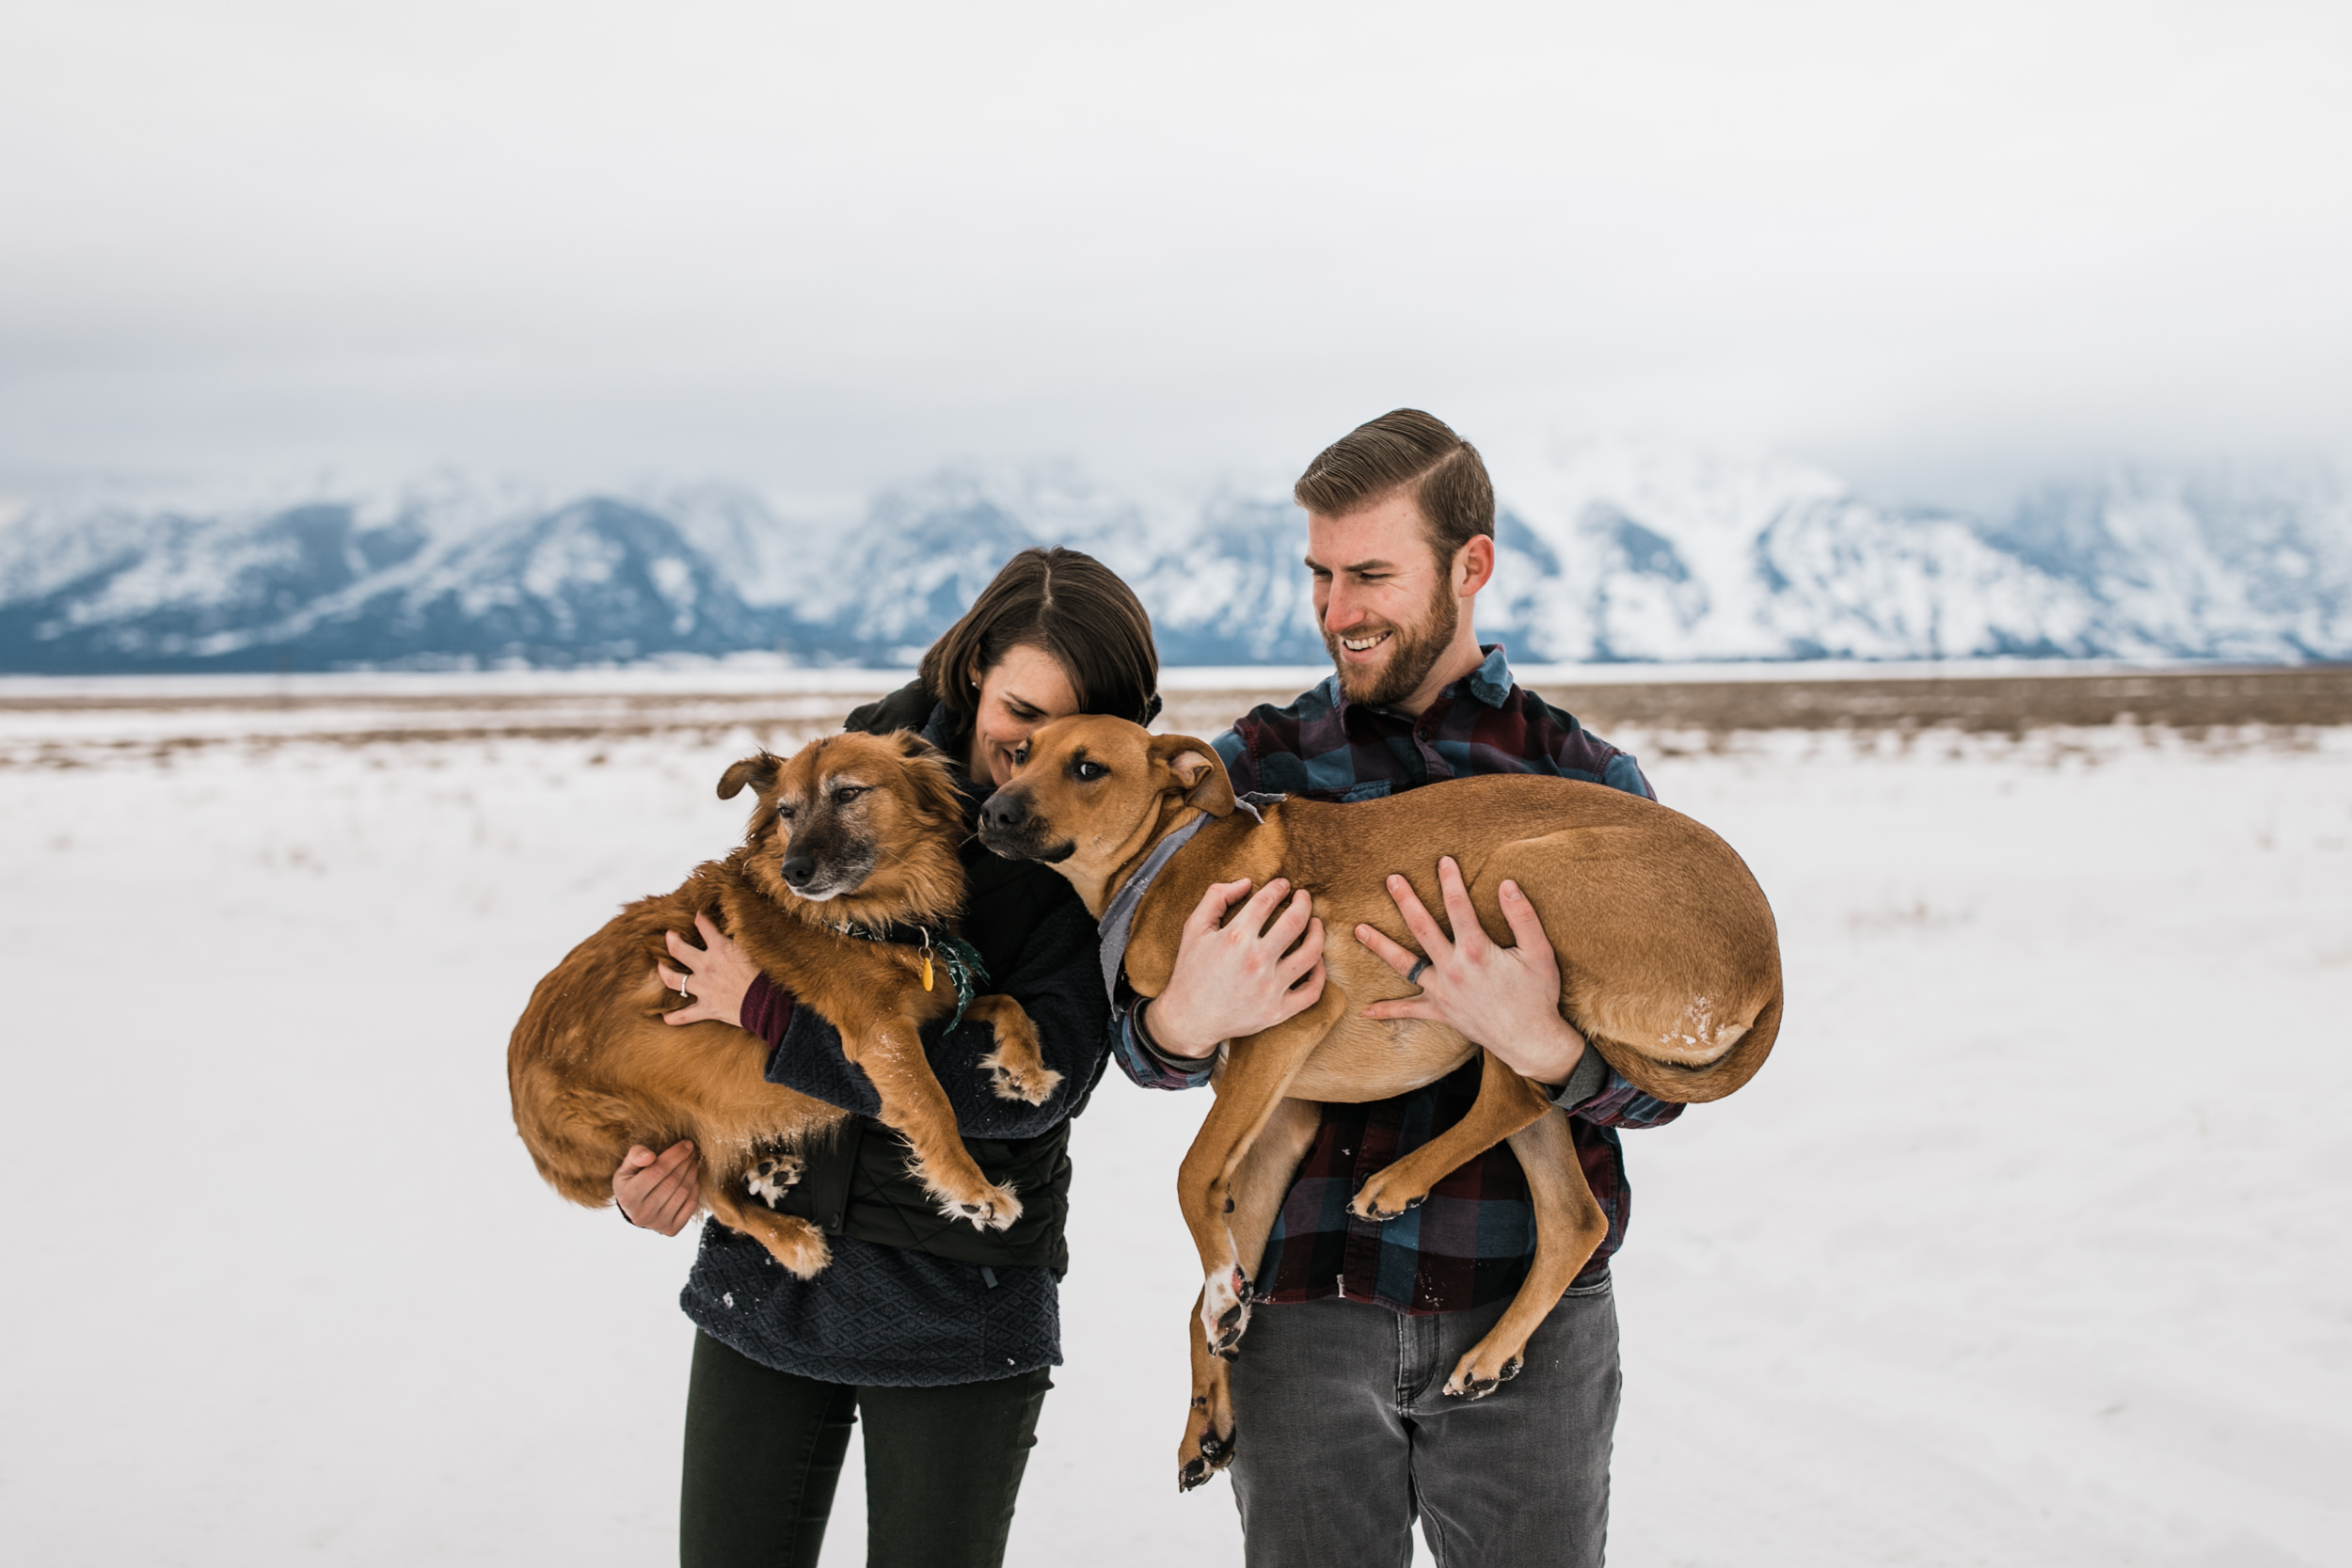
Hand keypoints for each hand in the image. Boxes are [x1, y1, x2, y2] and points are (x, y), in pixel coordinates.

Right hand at [614, 1140, 700, 1233]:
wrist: (634, 1210)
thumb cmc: (632, 1182)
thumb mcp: (626, 1167)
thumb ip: (636, 1156)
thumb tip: (650, 1156)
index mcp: (628, 1196)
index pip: (656, 1171)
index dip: (675, 1155)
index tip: (687, 1144)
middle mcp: (641, 1214)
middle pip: (672, 1182)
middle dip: (685, 1162)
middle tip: (692, 1151)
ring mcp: (657, 1224)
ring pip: (683, 1192)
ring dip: (692, 1173)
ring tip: (693, 1162)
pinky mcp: (671, 1230)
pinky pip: (690, 1205)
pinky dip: (695, 1189)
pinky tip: (693, 1178)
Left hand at [656, 911, 756, 1028]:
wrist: (769, 1004)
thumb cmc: (767, 976)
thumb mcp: (755, 950)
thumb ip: (743, 938)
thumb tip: (743, 924)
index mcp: (720, 949)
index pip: (705, 927)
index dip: (700, 919)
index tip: (697, 915)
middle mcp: (706, 967)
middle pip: (679, 951)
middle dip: (671, 941)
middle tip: (669, 936)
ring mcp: (703, 989)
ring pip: (673, 980)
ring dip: (664, 973)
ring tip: (660, 967)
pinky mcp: (707, 1008)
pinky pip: (685, 1015)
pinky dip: (674, 1017)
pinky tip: (665, 1017)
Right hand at [1143, 878, 1326, 1059]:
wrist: (1189, 1019)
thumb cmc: (1191, 971)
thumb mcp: (1193, 928)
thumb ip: (1216, 898)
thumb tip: (1246, 882)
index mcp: (1235, 937)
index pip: (1267, 901)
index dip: (1278, 888)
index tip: (1283, 885)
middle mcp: (1256, 961)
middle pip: (1295, 921)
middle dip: (1304, 902)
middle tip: (1304, 897)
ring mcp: (1270, 988)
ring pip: (1311, 953)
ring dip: (1318, 933)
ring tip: (1316, 924)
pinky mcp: (1278, 1011)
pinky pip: (1312, 990)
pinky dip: (1320, 973)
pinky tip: (1316, 960)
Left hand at [1355, 858, 1587, 1086]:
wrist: (1530, 1041)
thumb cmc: (1538, 995)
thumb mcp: (1539, 953)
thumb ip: (1522, 917)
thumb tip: (1507, 883)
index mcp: (1476, 951)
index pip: (1459, 906)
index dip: (1450, 881)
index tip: (1443, 860)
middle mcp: (1453, 969)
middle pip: (1422, 928)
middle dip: (1405, 901)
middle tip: (1391, 880)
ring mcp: (1442, 992)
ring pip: (1404, 965)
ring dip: (1380, 945)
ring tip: (1358, 929)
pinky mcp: (1440, 1012)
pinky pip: (1409, 1011)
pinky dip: (1387, 1011)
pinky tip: (1366, 1011)